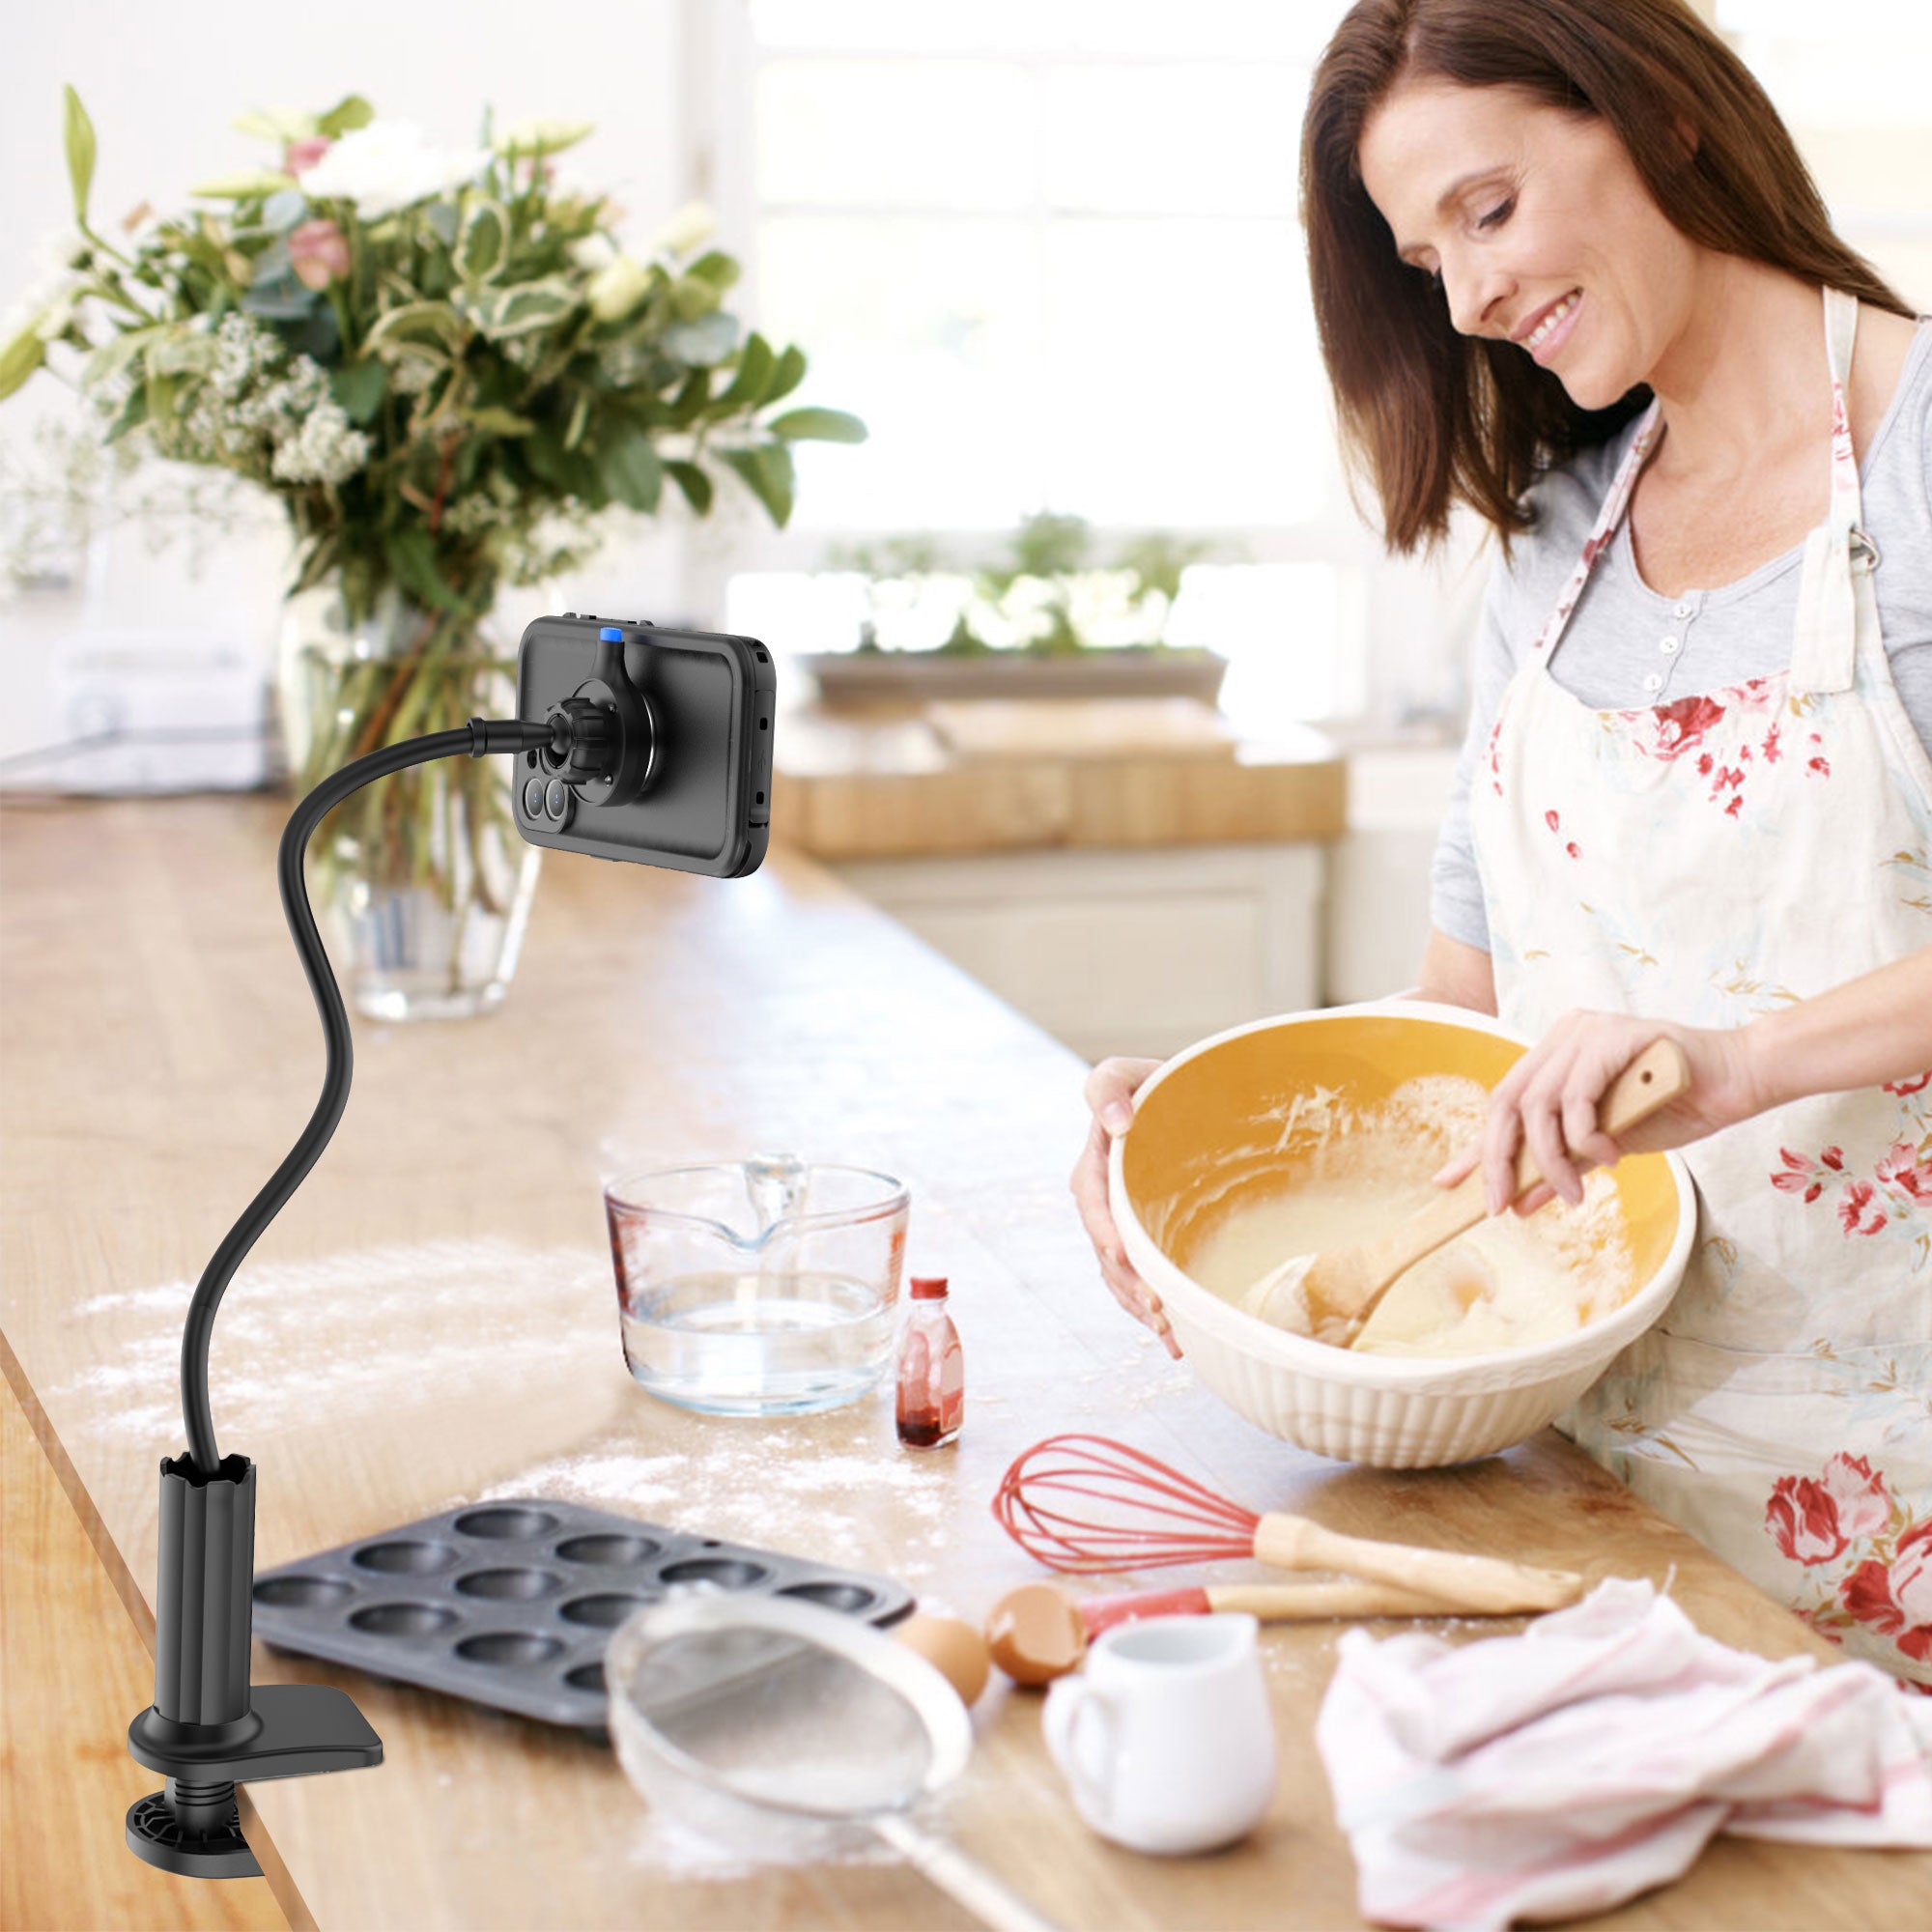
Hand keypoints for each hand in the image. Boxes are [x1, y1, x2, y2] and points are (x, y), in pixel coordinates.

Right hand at [1070, 1057, 1179, 1356]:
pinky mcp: (1139, 1245)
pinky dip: (1150, 1313)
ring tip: (1171, 1334)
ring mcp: (1119, 1228)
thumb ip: (1108, 1086)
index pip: (1091, 1203)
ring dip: (1140, 1308)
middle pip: (1106, 1251)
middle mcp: (1100, 1203)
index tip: (1125, 1256)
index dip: (1105, 1232)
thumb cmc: (1156, 1086)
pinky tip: (1174, 1340)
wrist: (1188, 1105)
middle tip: (1160, 1309)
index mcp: (1094, 1166)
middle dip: (1129, 1284)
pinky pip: (1135, 1284)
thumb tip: (1116, 1123)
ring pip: (1119, 1277)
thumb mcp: (1126, 1073)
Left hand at [1433, 1010, 1760, 1214]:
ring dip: (1552, 1159)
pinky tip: (1608, 1156)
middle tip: (1504, 1204)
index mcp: (1556, 1057)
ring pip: (1539, 1105)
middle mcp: (1563, 1038)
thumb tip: (1518, 1202)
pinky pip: (1577, 1095)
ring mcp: (1586, 1031)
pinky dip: (1584, 1136)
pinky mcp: (1612, 1035)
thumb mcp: (1605, 1148)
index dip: (1474, 1146)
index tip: (1447, 1183)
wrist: (1737, 1084)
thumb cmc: (1675, 1108)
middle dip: (1499, 1160)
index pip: (1502, 1103)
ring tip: (1576, 1192)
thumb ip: (1561, 1165)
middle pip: (1507, 1102)